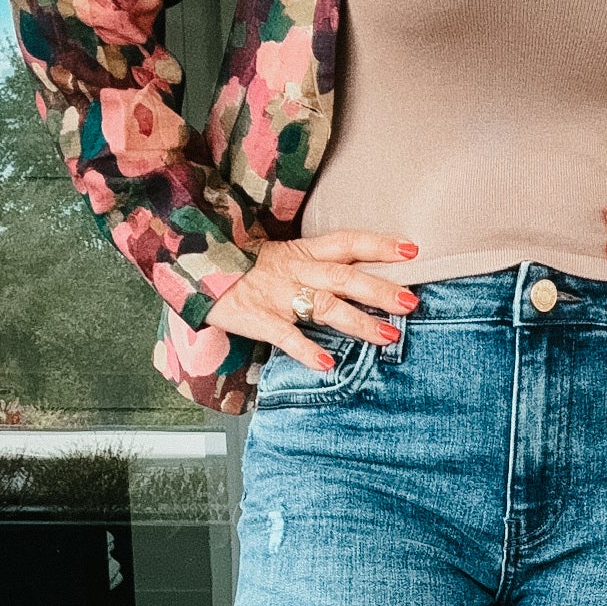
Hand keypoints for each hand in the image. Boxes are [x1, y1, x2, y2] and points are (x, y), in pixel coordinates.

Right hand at [206, 229, 423, 371]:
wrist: (194, 269)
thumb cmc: (243, 268)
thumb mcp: (281, 257)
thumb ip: (315, 267)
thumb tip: (357, 281)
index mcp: (302, 252)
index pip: (348, 243)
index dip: (379, 245)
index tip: (412, 251)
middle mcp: (295, 271)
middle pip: (345, 277)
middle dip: (380, 290)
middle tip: (411, 303)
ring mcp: (277, 295)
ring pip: (324, 306)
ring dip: (358, 322)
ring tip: (388, 336)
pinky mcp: (257, 318)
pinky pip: (285, 335)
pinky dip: (306, 349)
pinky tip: (326, 362)